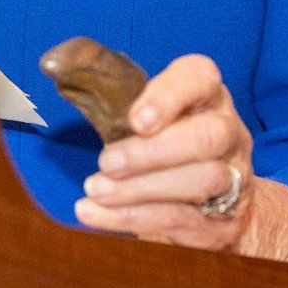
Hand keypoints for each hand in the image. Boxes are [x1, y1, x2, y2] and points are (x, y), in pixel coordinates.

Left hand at [74, 53, 253, 250]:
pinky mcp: (221, 223)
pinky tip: (95, 213)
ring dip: (139, 188)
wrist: (227, 210)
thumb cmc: (168, 146)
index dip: (169, 95)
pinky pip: (181, 220)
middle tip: (106, 162)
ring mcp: (233, 180)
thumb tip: (53, 64)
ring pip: (200, 180)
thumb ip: (112, 95)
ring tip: (95, 189)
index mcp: (208, 97)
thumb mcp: (149, 117)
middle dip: (152, 151)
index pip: (200, 77)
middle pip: (207, 137)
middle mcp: (229, 134)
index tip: (135, 119)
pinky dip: (133, 217)